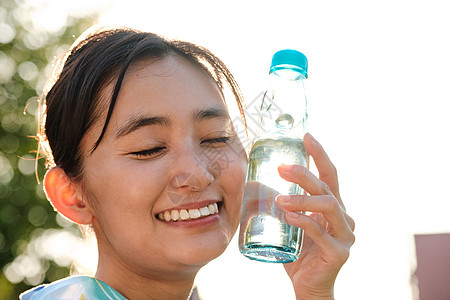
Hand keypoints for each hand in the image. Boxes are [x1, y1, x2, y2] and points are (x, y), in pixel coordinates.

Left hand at [276, 133, 354, 299]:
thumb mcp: (287, 222)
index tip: (305, 136)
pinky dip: (304, 222)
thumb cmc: (297, 252)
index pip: (328, 175)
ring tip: (278, 199)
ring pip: (328, 205)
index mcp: (331, 207)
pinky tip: (288, 217)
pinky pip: (321, 232)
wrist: (307, 286)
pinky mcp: (339, 252)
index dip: (319, 154)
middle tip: (282, 167)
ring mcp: (344, 234)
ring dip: (302, 198)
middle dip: (304, 174)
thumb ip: (278, 203)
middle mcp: (342, 217)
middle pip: (326, 187)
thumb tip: (253, 181)